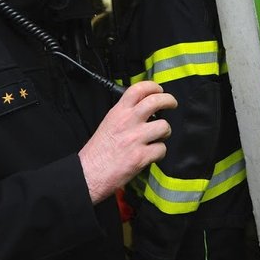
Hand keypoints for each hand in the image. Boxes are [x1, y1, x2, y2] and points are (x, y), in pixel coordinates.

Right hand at [79, 80, 175, 203]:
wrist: (88, 173)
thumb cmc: (97, 151)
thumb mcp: (108, 123)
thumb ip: (124, 114)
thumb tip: (143, 109)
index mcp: (118, 112)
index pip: (138, 89)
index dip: (153, 86)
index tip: (159, 90)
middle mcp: (127, 122)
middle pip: (156, 101)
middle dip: (169, 100)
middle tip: (172, 104)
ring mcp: (135, 139)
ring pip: (164, 126)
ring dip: (165, 132)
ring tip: (159, 136)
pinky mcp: (141, 156)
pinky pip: (162, 149)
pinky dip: (160, 153)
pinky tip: (152, 154)